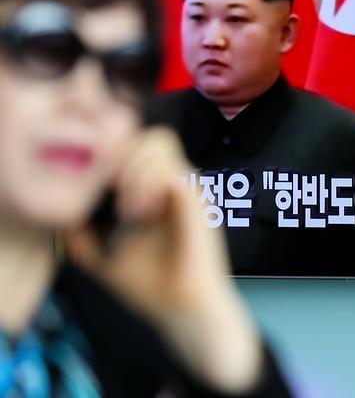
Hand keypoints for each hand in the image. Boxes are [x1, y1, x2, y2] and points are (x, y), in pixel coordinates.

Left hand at [68, 126, 262, 392]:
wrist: (182, 309)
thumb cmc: (155, 287)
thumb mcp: (106, 258)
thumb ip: (86, 238)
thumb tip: (65, 222)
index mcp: (159, 193)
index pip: (140, 147)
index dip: (116, 157)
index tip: (98, 189)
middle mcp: (176, 185)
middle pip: (152, 136)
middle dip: (124, 157)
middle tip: (111, 192)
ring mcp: (188, 191)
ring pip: (160, 145)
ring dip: (134, 171)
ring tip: (125, 206)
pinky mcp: (196, 202)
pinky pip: (171, 173)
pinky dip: (147, 187)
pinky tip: (137, 213)